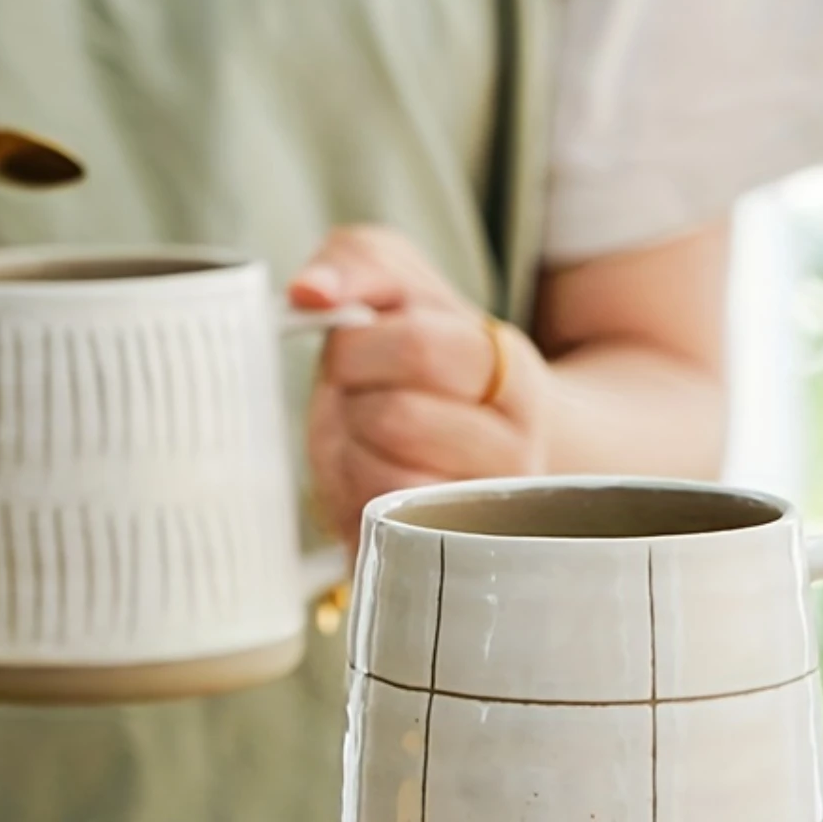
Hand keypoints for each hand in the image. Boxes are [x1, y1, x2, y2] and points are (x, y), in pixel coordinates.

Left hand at [291, 225, 548, 546]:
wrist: (481, 447)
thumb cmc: (430, 365)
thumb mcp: (404, 288)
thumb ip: (358, 263)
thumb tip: (309, 291)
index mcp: (509, 371)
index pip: (423, 346)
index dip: (360, 344)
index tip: (352, 347)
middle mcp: (513, 450)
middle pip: (398, 417)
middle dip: (349, 399)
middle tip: (354, 393)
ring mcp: (482, 516)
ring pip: (383, 481)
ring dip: (345, 451)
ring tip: (362, 435)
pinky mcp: (439, 559)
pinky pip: (376, 532)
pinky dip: (349, 498)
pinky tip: (364, 477)